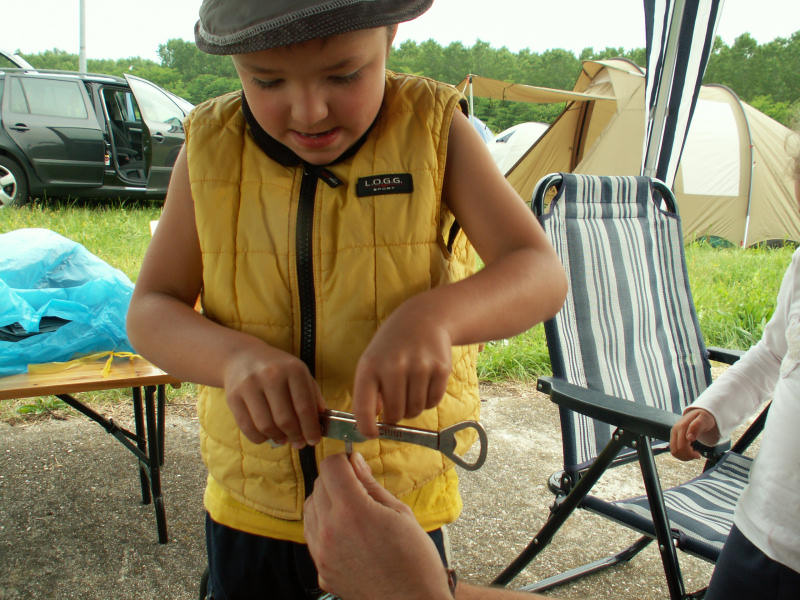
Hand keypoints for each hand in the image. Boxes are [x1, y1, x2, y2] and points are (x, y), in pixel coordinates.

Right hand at [223, 341, 323, 446]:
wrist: (242, 357)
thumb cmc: (277, 369)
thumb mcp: (299, 374)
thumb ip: (313, 396)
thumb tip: (322, 423)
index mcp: (293, 369)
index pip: (304, 406)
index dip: (311, 428)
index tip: (314, 441)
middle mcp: (271, 375)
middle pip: (285, 419)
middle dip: (295, 436)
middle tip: (299, 442)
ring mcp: (249, 385)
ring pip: (265, 426)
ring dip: (277, 438)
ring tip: (283, 438)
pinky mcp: (233, 397)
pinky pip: (247, 428)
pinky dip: (259, 438)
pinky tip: (267, 435)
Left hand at [304, 453, 452, 599]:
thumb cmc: (414, 560)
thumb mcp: (399, 512)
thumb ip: (370, 484)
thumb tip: (355, 462)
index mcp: (353, 511)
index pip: (330, 467)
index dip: (342, 460)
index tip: (352, 464)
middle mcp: (331, 531)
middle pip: (318, 486)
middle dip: (336, 480)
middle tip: (358, 488)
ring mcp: (323, 553)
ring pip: (310, 509)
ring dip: (326, 502)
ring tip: (353, 511)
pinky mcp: (321, 570)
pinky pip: (313, 536)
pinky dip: (324, 526)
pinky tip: (347, 531)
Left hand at [353, 299, 451, 436]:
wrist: (423, 318)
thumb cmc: (392, 346)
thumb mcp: (372, 360)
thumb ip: (369, 391)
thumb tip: (373, 421)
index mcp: (370, 366)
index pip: (363, 408)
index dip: (366, 427)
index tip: (372, 433)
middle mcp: (394, 366)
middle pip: (395, 414)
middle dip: (395, 416)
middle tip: (396, 406)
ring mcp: (419, 367)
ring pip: (415, 410)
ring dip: (412, 408)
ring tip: (410, 389)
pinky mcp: (441, 369)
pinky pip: (433, 402)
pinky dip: (428, 400)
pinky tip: (424, 383)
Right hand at [670, 408, 718, 460]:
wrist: (699, 413)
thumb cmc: (704, 417)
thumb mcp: (703, 419)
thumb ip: (696, 427)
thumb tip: (689, 438)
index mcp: (681, 427)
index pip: (681, 447)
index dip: (690, 454)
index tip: (699, 455)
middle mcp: (675, 431)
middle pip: (676, 450)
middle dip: (687, 456)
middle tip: (697, 455)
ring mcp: (673, 434)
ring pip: (674, 452)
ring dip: (684, 456)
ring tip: (693, 454)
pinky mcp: (674, 437)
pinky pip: (674, 450)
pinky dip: (682, 454)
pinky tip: (689, 452)